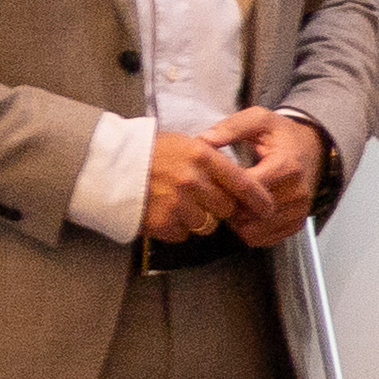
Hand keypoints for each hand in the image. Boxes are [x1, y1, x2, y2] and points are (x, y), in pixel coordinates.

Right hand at [141, 124, 270, 243]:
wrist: (109, 166)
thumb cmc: (149, 152)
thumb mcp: (184, 143)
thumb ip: (212, 158)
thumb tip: (240, 179)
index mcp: (201, 157)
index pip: (242, 182)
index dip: (258, 198)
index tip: (268, 208)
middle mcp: (192, 180)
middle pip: (227, 208)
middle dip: (220, 207)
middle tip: (203, 199)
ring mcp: (177, 203)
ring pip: (207, 224)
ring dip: (199, 219)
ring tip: (179, 203)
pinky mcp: (163, 223)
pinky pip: (184, 234)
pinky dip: (178, 228)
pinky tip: (165, 212)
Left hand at [201, 109, 322, 244]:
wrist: (312, 149)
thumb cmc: (281, 135)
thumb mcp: (258, 119)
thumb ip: (231, 127)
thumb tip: (203, 141)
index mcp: (287, 165)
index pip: (249, 188)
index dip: (226, 187)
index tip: (215, 179)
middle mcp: (297, 192)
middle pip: (250, 212)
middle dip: (229, 206)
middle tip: (219, 193)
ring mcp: (299, 211)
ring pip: (254, 229)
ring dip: (236, 220)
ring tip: (231, 202)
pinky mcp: (297, 224)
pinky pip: (264, 239)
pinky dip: (248, 230)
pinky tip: (243, 213)